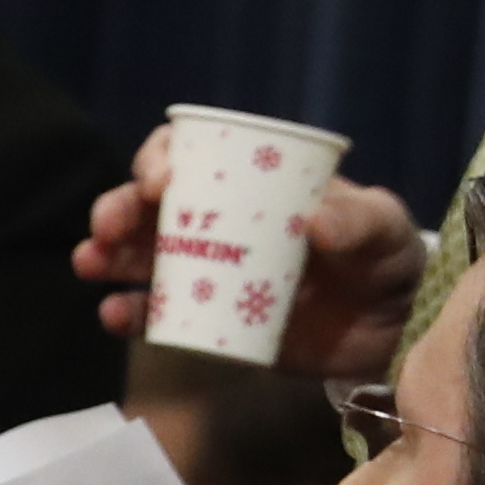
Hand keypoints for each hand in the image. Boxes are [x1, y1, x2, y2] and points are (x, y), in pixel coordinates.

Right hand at [76, 127, 422, 378]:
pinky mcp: (209, 321)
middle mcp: (219, 221)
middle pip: (149, 204)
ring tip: (90, 263)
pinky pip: (156, 315)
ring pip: (139, 255)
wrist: (393, 331)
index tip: (160, 183)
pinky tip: (113, 315)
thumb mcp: (383, 229)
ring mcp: (209, 273)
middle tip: (108, 227)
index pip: (192, 153)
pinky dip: (129, 313)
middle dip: (117, 208)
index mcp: (251, 183)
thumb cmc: (386, 259)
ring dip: (106, 255)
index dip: (162, 159)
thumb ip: (360, 222)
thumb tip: (315, 223)